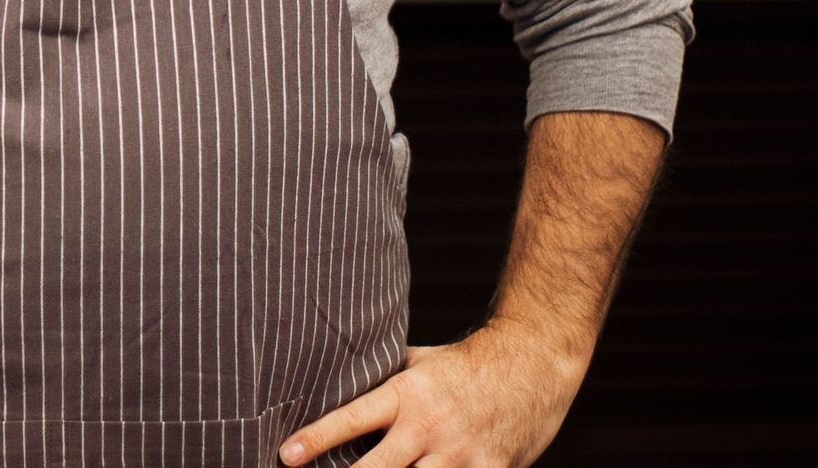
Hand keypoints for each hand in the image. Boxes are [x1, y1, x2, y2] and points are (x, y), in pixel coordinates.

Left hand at [280, 323, 583, 466]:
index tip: (287, 455)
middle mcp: (429, 427)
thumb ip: (385, 379)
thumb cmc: (465, 364)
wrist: (531, 364)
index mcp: (408, 393)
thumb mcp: (420, 362)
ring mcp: (460, 456)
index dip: (318, 437)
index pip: (353, 417)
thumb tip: (339, 381)